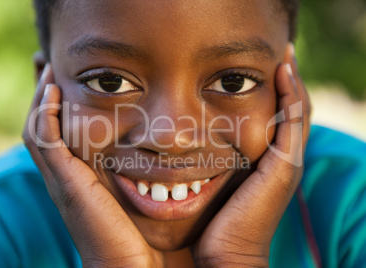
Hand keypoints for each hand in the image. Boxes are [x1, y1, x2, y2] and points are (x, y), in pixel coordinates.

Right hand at [22, 64, 162, 266]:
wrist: (125, 265)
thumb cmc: (135, 234)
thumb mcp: (132, 195)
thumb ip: (137, 175)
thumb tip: (162, 156)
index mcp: (77, 179)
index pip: (56, 137)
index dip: (56, 111)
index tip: (67, 85)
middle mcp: (63, 178)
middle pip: (40, 129)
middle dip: (43, 99)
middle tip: (51, 71)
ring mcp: (61, 180)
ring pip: (37, 130)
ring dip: (42, 100)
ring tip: (51, 75)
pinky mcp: (66, 182)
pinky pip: (45, 140)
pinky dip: (46, 115)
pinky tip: (55, 93)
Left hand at [191, 43, 310, 266]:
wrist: (226, 255)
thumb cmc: (212, 224)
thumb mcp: (210, 185)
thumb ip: (206, 166)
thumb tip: (183, 148)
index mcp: (264, 165)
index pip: (274, 121)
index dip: (273, 96)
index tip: (260, 70)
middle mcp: (280, 161)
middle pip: (291, 113)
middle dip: (286, 84)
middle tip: (278, 56)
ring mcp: (286, 163)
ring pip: (297, 113)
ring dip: (291, 83)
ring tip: (284, 55)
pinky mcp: (285, 167)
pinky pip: (294, 121)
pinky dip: (292, 95)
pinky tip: (283, 71)